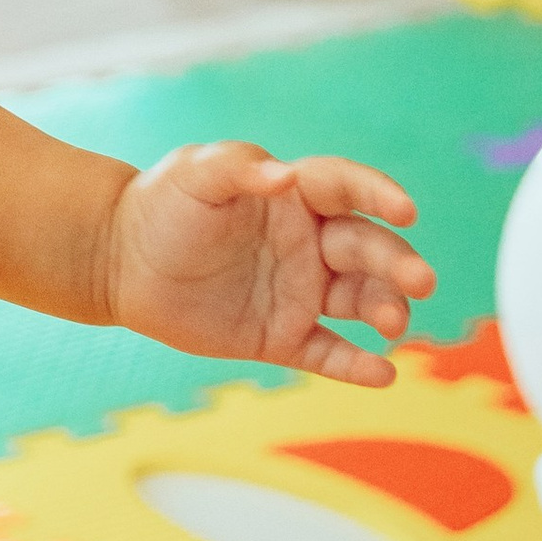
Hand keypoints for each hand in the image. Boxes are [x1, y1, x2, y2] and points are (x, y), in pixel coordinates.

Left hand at [103, 139, 432, 390]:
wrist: (121, 262)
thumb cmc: (161, 205)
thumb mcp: (194, 173)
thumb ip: (240, 167)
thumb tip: (287, 175)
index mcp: (294, 196)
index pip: (348, 189)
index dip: (379, 195)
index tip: (406, 210)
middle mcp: (309, 243)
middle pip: (367, 249)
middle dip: (397, 263)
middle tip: (420, 279)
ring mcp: (300, 292)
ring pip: (360, 301)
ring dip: (387, 308)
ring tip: (395, 323)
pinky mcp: (283, 337)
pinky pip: (329, 352)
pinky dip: (357, 365)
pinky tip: (382, 372)